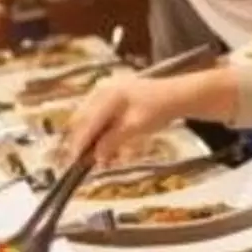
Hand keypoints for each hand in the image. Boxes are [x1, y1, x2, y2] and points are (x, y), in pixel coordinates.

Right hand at [61, 76, 179, 164]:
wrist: (176, 95)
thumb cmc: (158, 109)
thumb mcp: (134, 128)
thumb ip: (112, 141)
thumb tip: (96, 158)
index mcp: (105, 95)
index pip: (86, 123)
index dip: (79, 144)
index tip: (75, 161)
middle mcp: (101, 90)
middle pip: (83, 120)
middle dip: (84, 142)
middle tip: (87, 161)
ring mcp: (105, 90)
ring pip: (89, 119)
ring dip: (93, 138)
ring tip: (102, 156)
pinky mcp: (111, 94)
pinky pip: (98, 115)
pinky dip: (100, 131)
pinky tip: (108, 144)